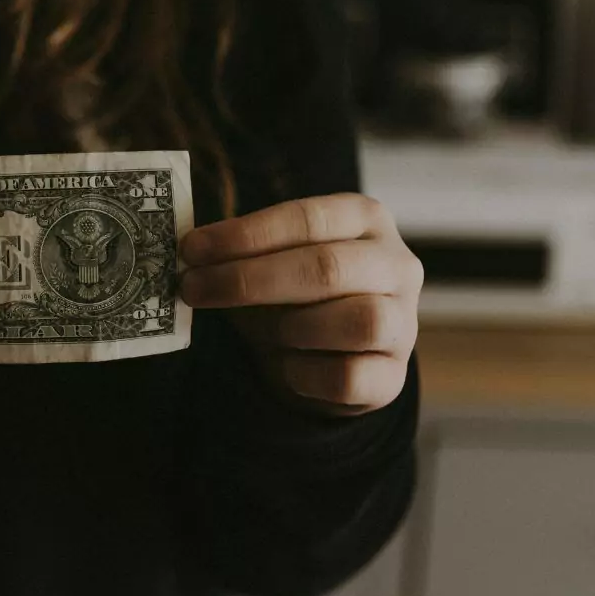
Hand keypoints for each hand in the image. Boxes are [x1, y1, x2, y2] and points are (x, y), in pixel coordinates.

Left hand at [179, 194, 422, 413]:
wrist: (326, 358)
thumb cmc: (292, 296)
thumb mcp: (267, 263)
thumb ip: (238, 253)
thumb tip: (190, 256)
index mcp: (365, 220)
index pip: (307, 218)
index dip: (245, 234)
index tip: (191, 249)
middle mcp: (396, 265)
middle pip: (327, 267)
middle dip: (248, 279)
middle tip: (193, 288)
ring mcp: (404, 322)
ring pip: (358, 321)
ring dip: (290, 327)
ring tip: (257, 331)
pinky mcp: (394, 377)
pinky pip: (349, 377)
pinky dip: (305, 374)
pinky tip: (284, 366)